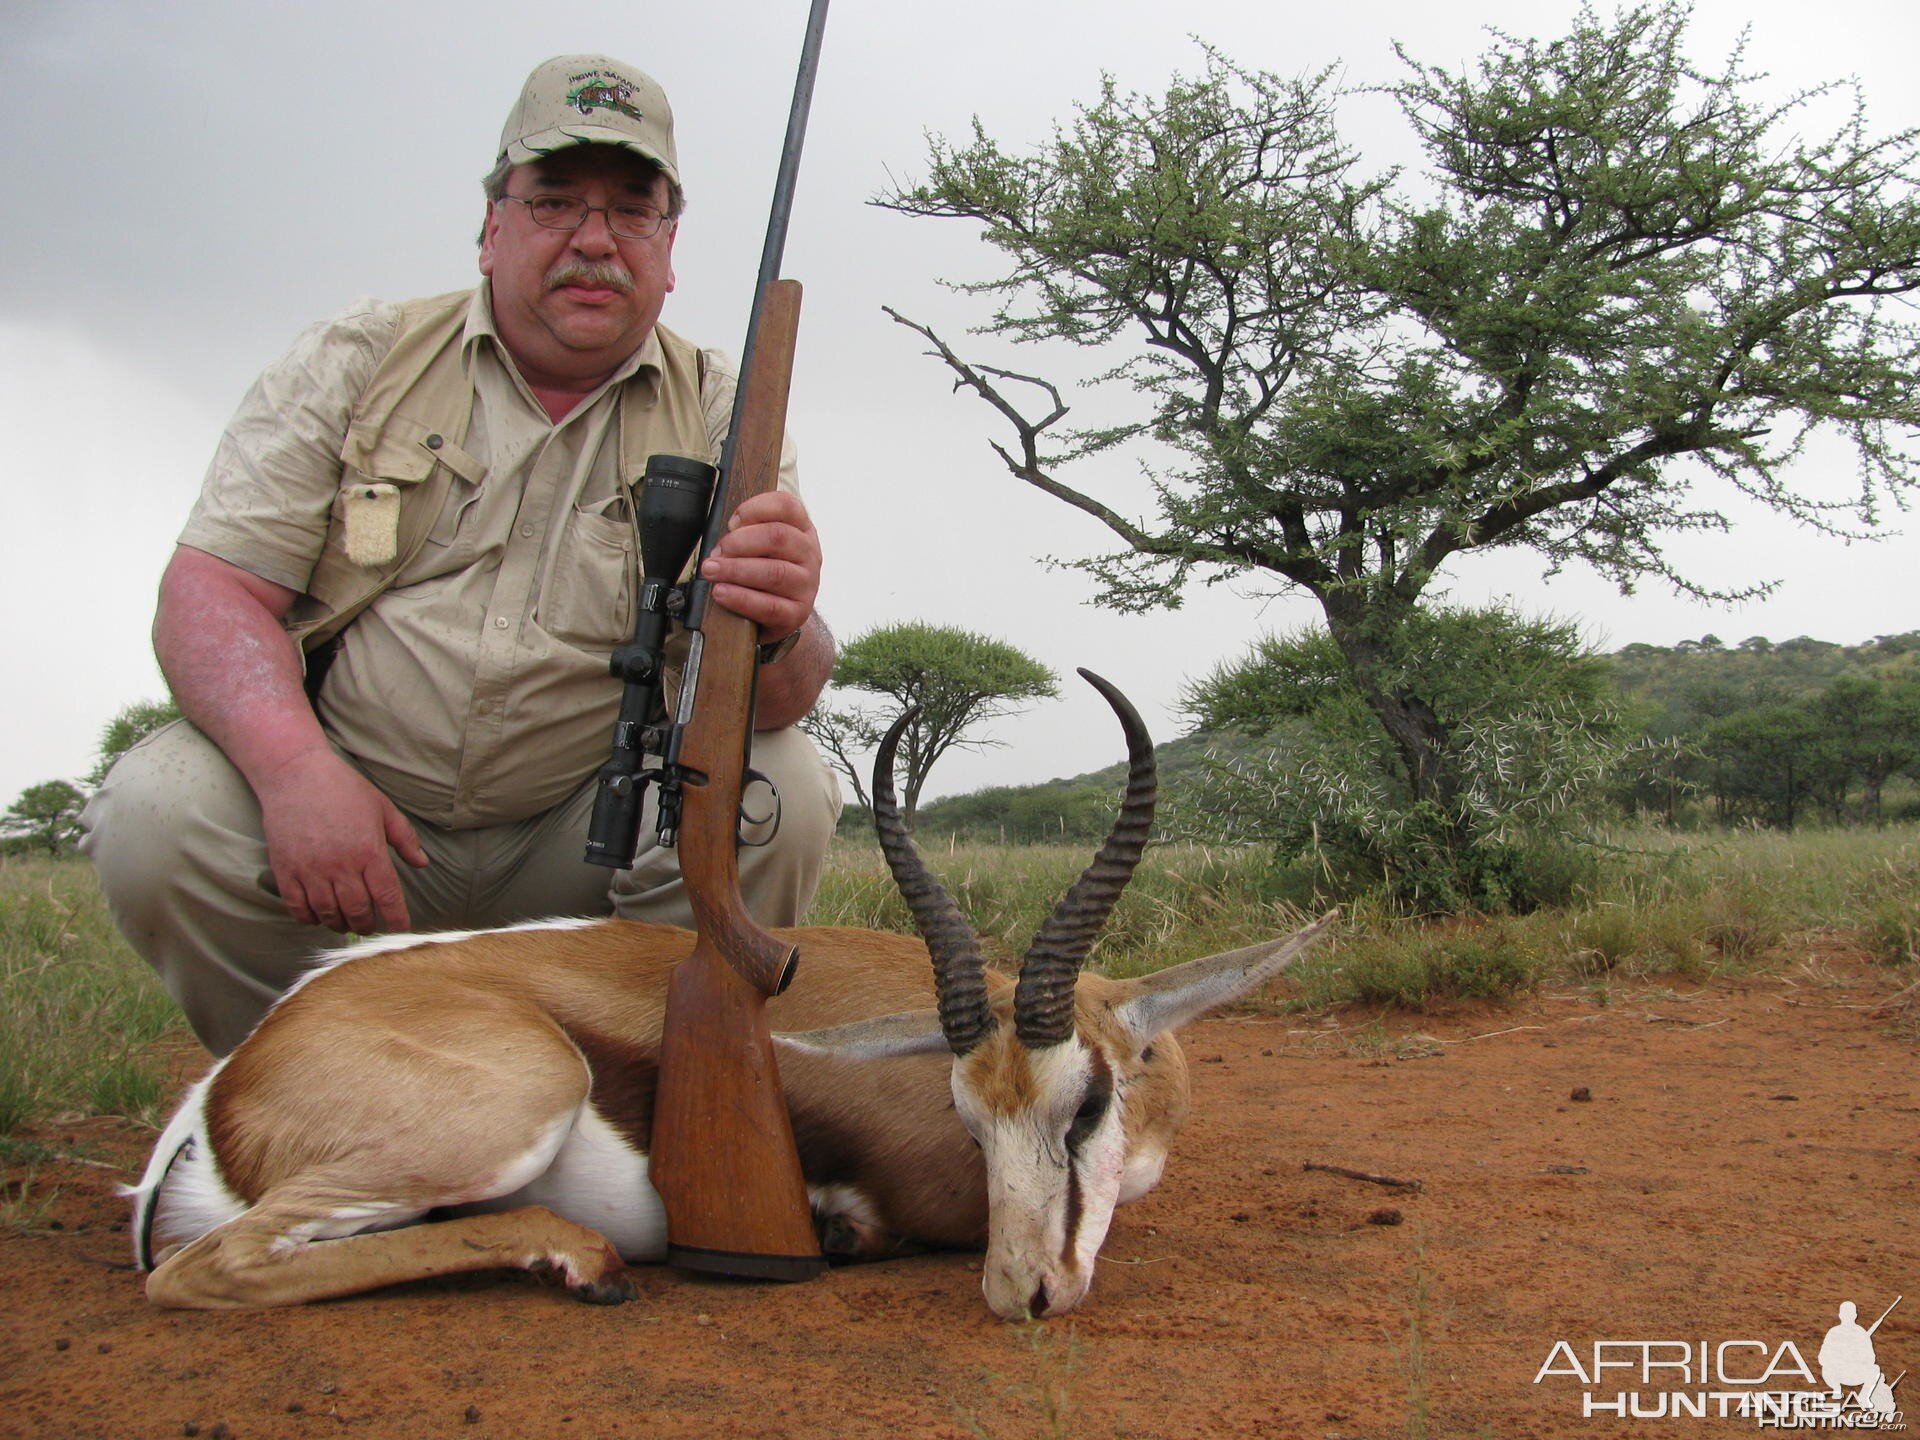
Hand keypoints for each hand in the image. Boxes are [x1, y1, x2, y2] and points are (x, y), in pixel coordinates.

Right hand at [253, 749, 429, 933]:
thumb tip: (423, 863)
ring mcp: (311, 869)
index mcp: (369, 851)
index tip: (400, 929)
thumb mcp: (383, 808)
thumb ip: (405, 838)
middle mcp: (341, 865)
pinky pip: (297, 907)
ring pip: (327, 913)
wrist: (295, 773)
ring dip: (339, 924)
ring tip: (345, 923)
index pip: (387, 895)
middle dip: (366, 925)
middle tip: (369, 927)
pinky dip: (308, 918)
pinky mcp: (286, 869)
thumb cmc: (344, 788)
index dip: (396, 918)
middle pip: (357, 910)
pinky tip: (317, 916)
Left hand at [699, 491, 820, 644]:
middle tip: (716, 553)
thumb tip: (722, 543)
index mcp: (801, 529)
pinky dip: (741, 598)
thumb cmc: (762, 574)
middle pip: (778, 537)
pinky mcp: (798, 613)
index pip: (786, 506)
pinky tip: (721, 593)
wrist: (777, 615)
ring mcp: (807, 584)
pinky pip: (769, 606)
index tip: (732, 522)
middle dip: (739, 542)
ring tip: (711, 571)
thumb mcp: (760, 546)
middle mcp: (809, 554)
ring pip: (774, 572)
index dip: (755, 509)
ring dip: (735, 570)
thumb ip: (745, 534)